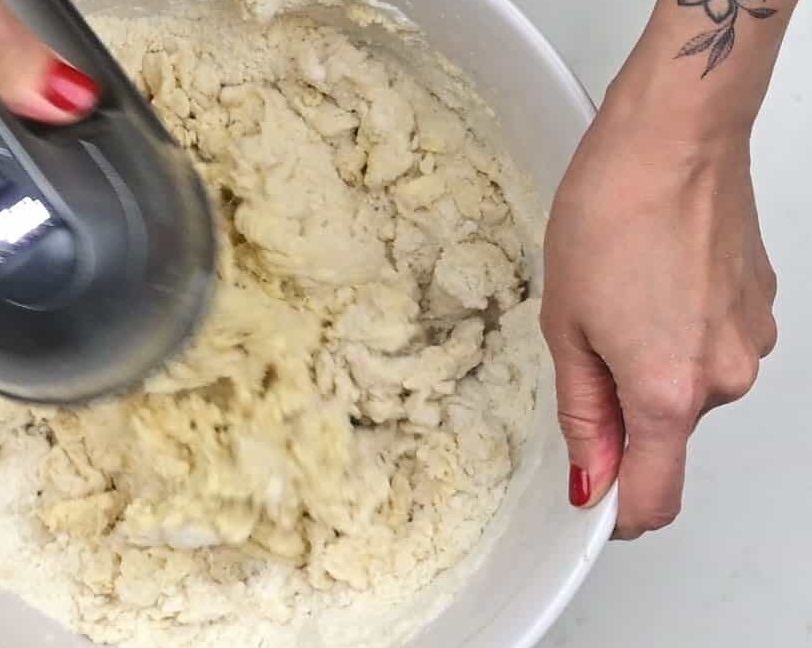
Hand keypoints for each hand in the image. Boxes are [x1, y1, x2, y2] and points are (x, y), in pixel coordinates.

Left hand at [542, 99, 776, 539]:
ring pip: (688, 388)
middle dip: (622, 409)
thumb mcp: (565, 324)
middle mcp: (723, 378)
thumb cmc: (610, 215)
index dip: (619, 509)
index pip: (655, 497)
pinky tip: (654, 281)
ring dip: (650, 365)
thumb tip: (590, 475)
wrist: (672, 140)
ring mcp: (750, 342)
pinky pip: (708, 347)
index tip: (594, 498)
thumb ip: (582, 411)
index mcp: (668, 392)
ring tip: (622, 296)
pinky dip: (677, 334)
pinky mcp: (760, 311)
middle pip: (666, 434)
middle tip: (587, 339)